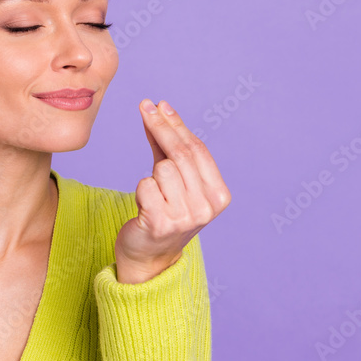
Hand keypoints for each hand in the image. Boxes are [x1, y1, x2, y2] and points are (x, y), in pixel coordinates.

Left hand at [113, 98, 231, 283]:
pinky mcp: (161, 223)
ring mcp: (186, 217)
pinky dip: (141, 190)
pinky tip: (145, 206)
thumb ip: (168, 145)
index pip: (198, 150)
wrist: (149, 256)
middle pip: (181, 154)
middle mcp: (207, 207)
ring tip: (154, 195)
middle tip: (144, 107)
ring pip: (162, 169)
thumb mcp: (172, 177)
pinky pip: (145, 185)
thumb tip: (159, 107)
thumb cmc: (162, 210)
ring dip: (152, 175)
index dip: (176, 125)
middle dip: (160, 126)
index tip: (158, 105)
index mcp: (219, 195)